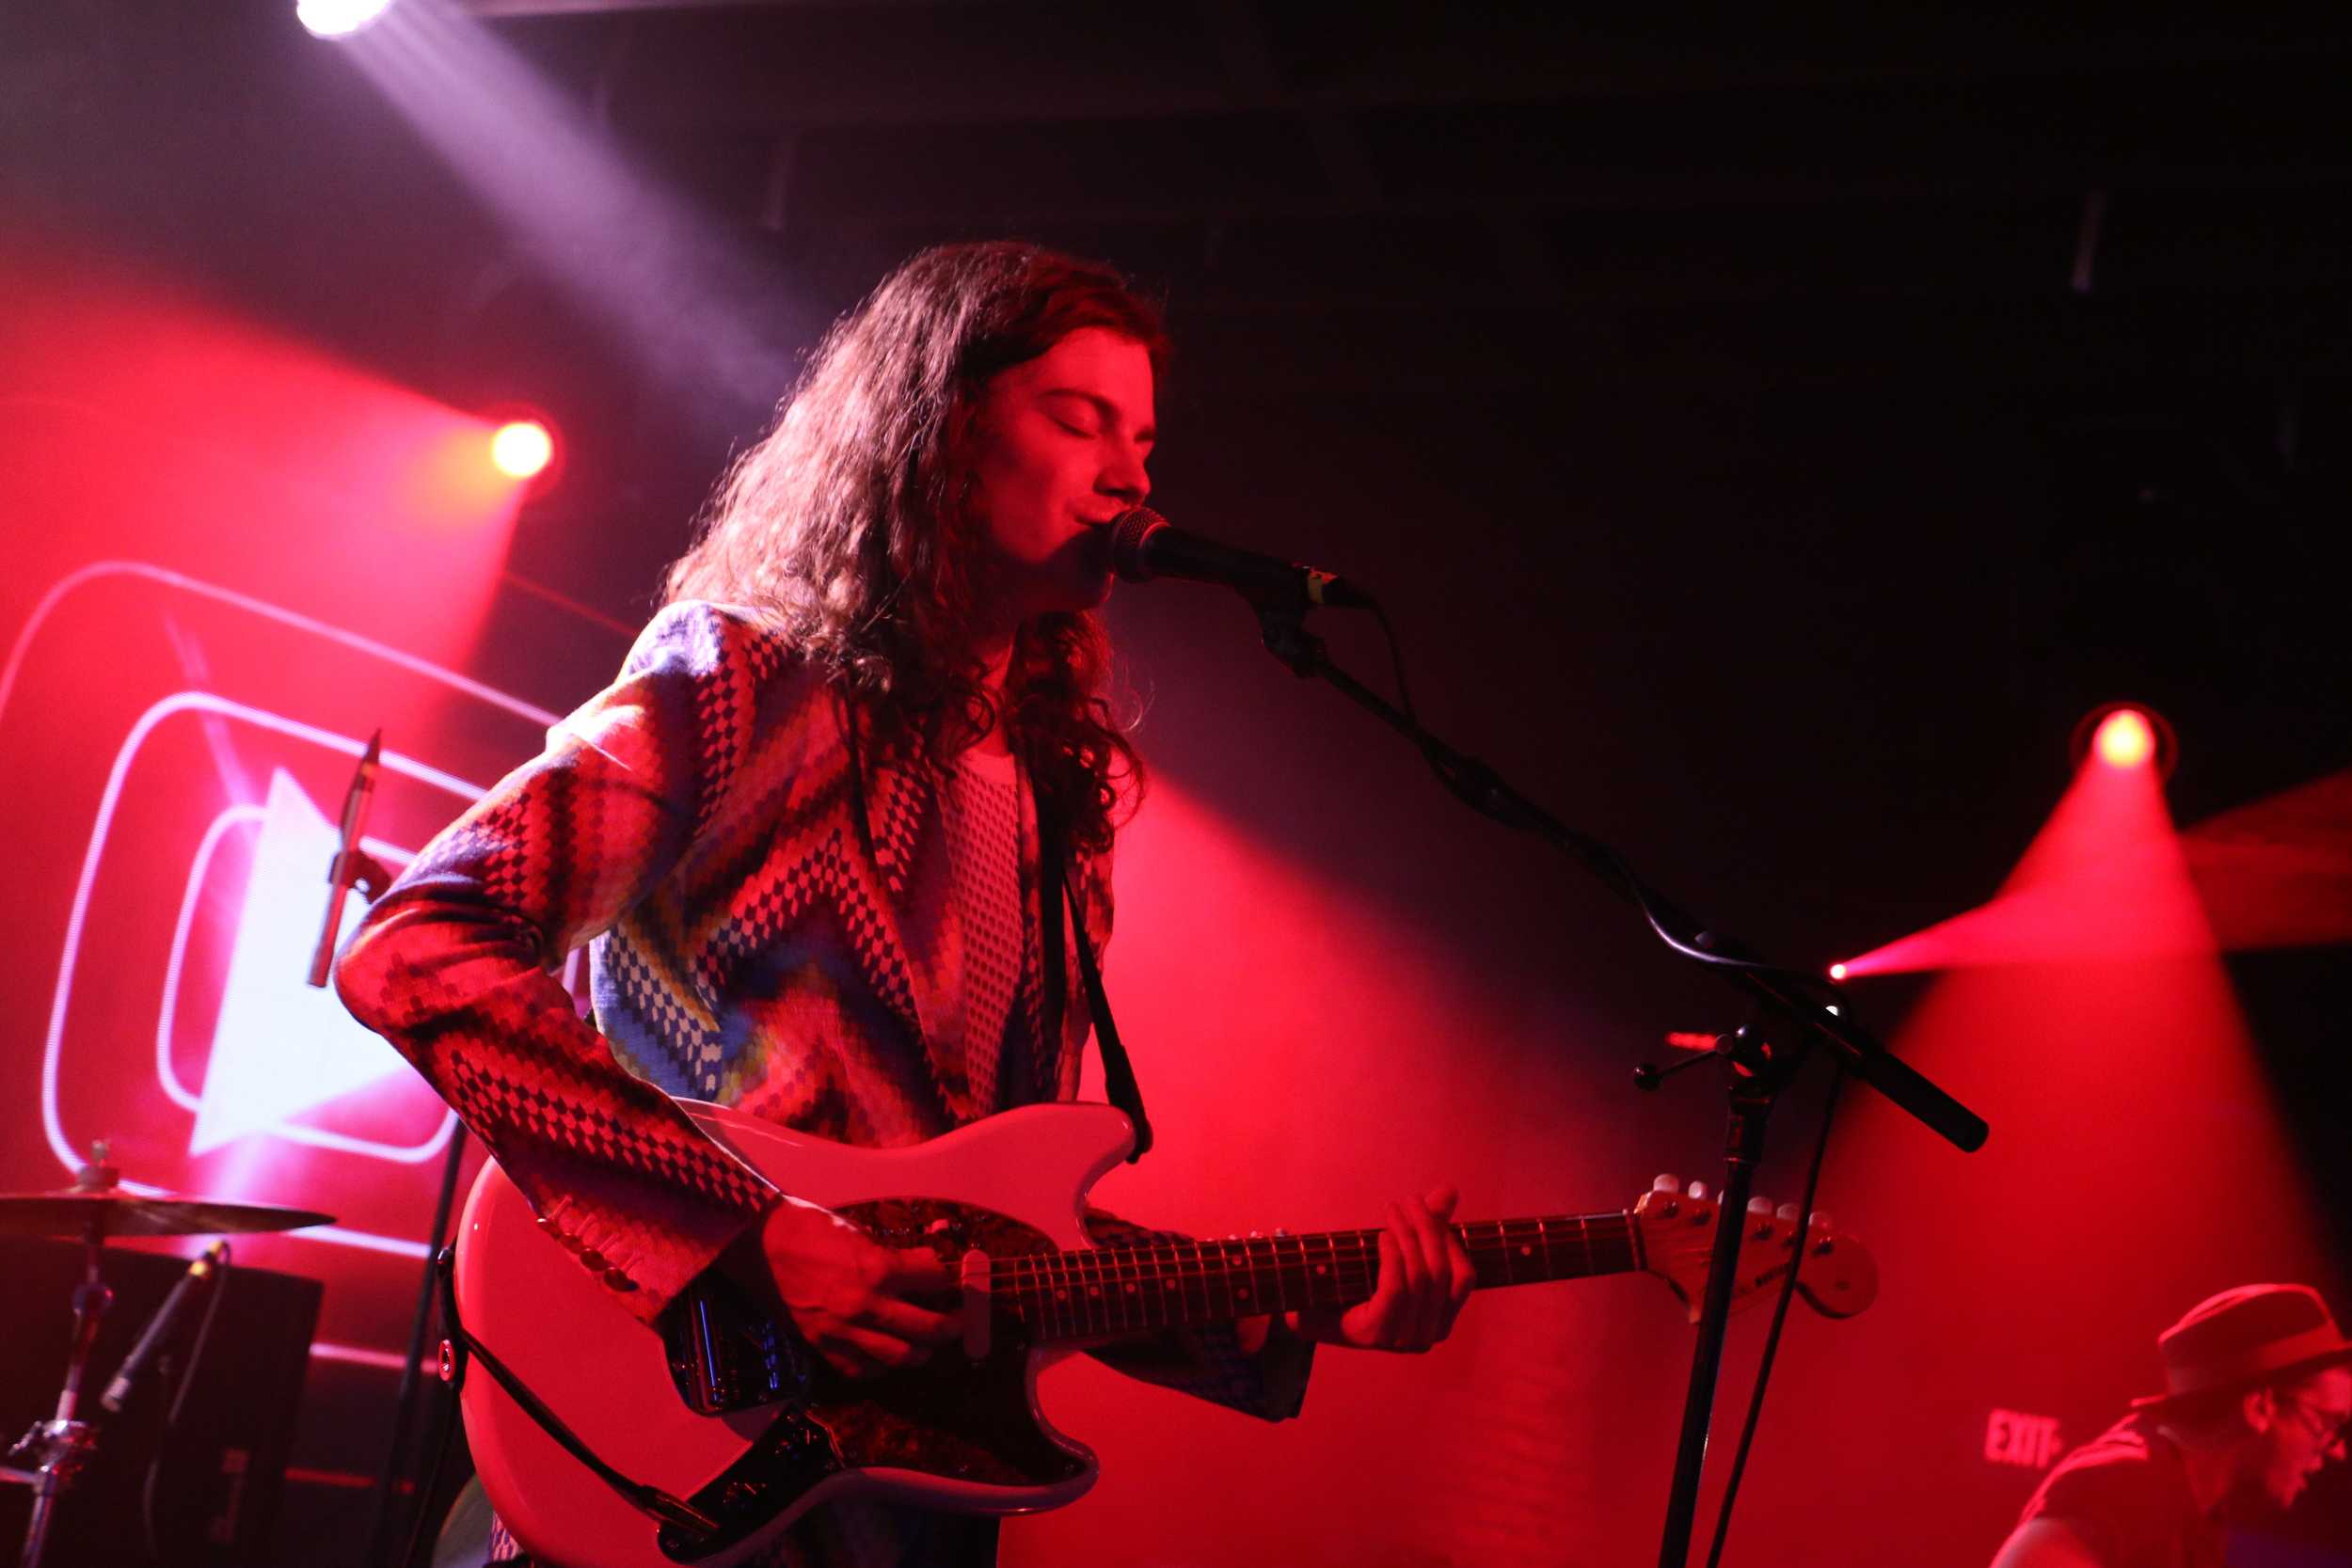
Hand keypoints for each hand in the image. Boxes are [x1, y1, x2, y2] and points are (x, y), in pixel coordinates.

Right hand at [723, 1198, 955, 1377]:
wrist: (761, 1243)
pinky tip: (884, 1355)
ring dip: (921, 1352)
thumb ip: (893, 1257)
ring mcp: (843, 1330)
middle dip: (952, 1326)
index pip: (934, 1280)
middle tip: (959, 1323)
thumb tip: (923, 1267)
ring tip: (927, 1345)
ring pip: (900, 1357)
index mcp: (878, 1269)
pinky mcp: (822, 1345)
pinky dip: (878, 1367)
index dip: (947, 1279)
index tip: (951, 1281)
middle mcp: (866, 1304)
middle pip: (929, 1327)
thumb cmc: (809, 1229)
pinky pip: (860, 1370)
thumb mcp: (860, 1235)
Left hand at [1285, 1185, 1472, 1352]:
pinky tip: (1382, 1236)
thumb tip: (1450, 1191)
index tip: (1431, 1209)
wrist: (1313, 1312)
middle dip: (1427, 1229)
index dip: (1452, 1240)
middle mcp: (1428, 1336)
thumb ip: (1428, 1226)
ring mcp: (1403, 1339)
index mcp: (1441, 1322)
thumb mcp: (1399, 1254)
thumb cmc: (1360, 1282)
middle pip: (1440, 1272)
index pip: (1464, 1278)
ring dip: (1407, 1235)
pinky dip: (1392, 1256)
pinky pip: (1396, 1288)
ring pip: (1419, 1278)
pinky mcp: (1377, 1333)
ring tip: (1393, 1210)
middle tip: (1411, 1199)